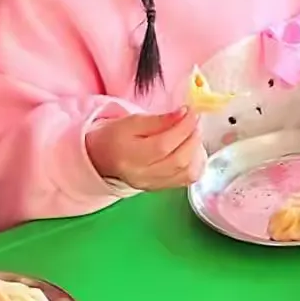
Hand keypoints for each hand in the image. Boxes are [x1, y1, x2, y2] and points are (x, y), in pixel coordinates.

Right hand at [87, 110, 203, 190]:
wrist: (102, 160)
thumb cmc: (115, 137)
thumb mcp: (131, 121)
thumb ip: (158, 119)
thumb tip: (183, 114)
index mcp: (129, 156)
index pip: (163, 145)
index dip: (182, 128)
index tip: (191, 112)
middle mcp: (142, 175)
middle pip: (178, 160)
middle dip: (193, 137)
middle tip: (195, 121)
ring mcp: (153, 185)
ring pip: (186, 173)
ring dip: (197, 150)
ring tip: (193, 134)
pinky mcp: (161, 188)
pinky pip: (187, 180)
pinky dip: (196, 163)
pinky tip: (193, 149)